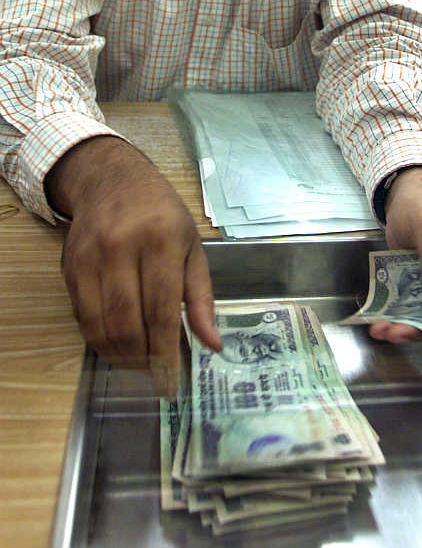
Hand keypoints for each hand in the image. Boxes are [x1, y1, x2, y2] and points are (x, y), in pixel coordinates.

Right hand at [46, 136, 221, 395]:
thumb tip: (212, 344)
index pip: (162, 309)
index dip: (166, 351)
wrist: (113, 180)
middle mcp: (123, 248)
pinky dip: (99, 339)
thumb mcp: (193, 247)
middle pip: (128, 323)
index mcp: (162, 241)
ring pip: (100, 325)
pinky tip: (117, 343)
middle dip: (142, 359)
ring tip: (138, 363)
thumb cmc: (162, 214)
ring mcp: (92, 257)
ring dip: (119, 355)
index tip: (172, 379)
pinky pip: (82, 316)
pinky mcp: (70, 266)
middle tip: (155, 375)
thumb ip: (201, 298)